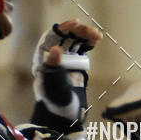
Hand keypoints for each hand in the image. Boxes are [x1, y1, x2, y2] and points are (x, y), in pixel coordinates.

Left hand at [31, 18, 101, 133]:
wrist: (64, 116)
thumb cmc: (56, 103)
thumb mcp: (55, 86)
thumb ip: (54, 69)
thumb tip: (55, 49)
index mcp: (43, 59)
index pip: (51, 37)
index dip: (63, 28)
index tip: (75, 23)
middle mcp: (53, 57)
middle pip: (64, 37)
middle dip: (77, 31)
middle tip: (90, 31)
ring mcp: (65, 61)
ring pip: (74, 41)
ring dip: (85, 35)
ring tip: (96, 35)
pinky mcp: (75, 65)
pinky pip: (81, 49)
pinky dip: (88, 43)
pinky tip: (96, 40)